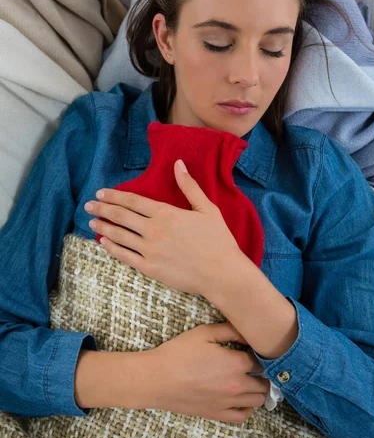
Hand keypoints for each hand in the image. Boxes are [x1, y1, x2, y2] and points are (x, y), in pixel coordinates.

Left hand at [84, 159, 241, 295]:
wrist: (222, 273)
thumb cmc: (218, 240)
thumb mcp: (207, 209)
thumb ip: (189, 186)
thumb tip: (178, 164)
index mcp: (166, 214)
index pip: (133, 201)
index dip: (114, 196)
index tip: (101, 193)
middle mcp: (153, 230)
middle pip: (121, 216)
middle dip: (102, 209)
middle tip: (88, 205)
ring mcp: (149, 250)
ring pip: (119, 235)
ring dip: (103, 227)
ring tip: (91, 222)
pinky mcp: (150, 268)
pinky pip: (125, 256)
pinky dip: (112, 248)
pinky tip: (103, 242)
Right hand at [147, 321, 270, 423]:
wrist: (156, 379)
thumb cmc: (178, 353)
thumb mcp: (204, 333)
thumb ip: (230, 330)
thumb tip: (247, 331)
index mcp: (236, 363)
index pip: (260, 360)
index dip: (259, 354)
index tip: (253, 350)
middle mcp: (237, 385)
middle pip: (264, 382)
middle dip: (262, 373)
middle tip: (253, 365)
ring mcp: (228, 402)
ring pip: (258, 400)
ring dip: (258, 390)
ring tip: (250, 381)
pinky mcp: (217, 414)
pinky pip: (242, 416)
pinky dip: (248, 408)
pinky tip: (243, 399)